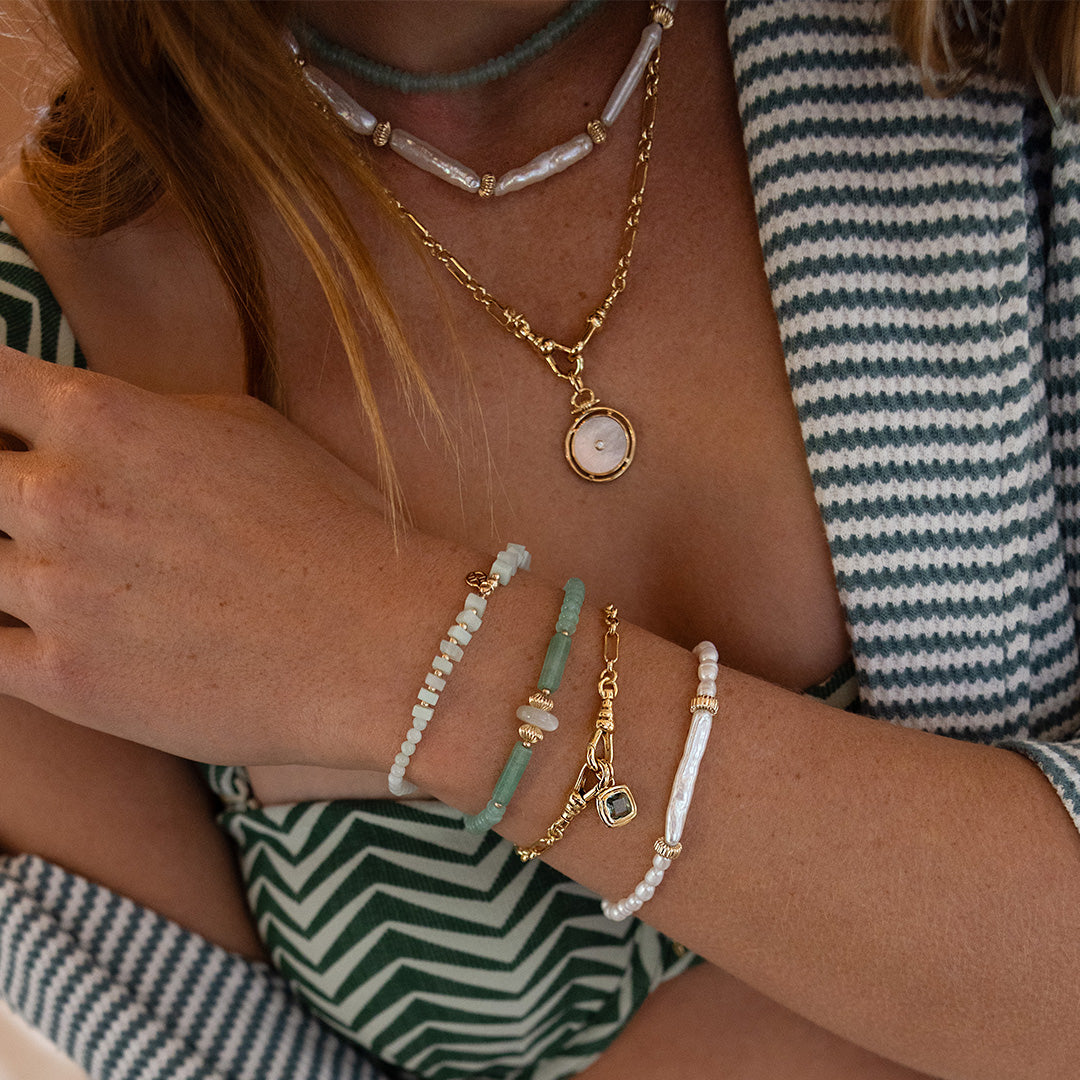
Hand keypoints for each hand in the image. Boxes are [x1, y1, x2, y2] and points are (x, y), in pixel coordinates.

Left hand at [0, 346, 396, 764]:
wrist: (380, 641)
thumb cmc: (332, 525)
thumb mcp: (245, 428)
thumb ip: (143, 414)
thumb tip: (84, 421)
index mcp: (102, 419)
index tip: (6, 420)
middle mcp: (58, 498)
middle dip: (4, 488)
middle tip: (60, 516)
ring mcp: (53, 593)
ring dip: (12, 568)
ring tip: (88, 580)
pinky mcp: (64, 680)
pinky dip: (11, 637)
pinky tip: (58, 632)